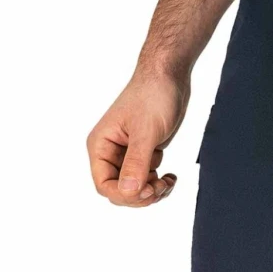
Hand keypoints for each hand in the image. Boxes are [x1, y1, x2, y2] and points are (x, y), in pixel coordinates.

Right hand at [86, 69, 190, 207]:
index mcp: (101, 145)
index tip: (147, 190)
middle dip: (141, 195)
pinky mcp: (143, 153)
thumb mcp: (145, 132)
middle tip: (160, 187)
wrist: (168, 76)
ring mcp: (127, 154)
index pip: (104, 185)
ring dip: (152, 191)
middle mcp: (110, 152)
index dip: (125, 194)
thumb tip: (128, 192)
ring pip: (134, 188)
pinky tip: (171, 177)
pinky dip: (159, 183)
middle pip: (119, 191)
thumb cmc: (153, 95)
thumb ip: (136, 163)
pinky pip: (147, 180)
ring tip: (168, 181)